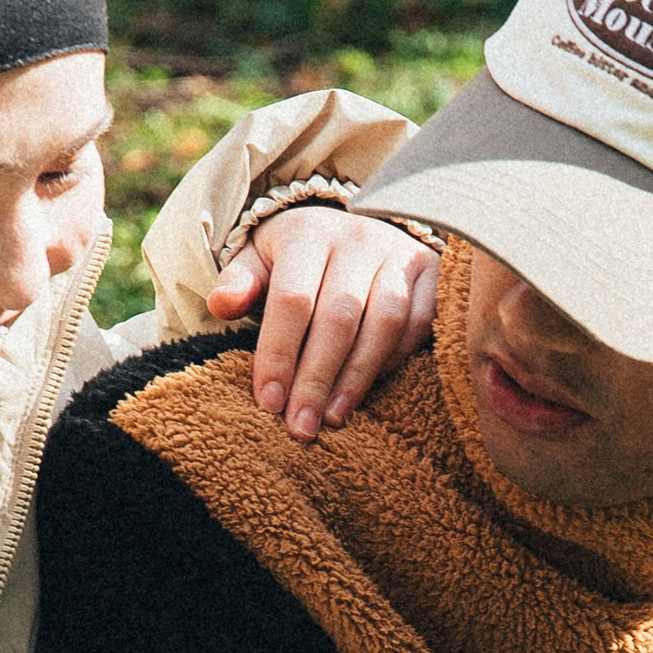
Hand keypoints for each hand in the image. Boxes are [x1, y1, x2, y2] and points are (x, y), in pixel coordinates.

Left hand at [206, 204, 440, 439]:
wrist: (353, 225)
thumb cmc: (297, 256)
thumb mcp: (259, 259)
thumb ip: (239, 283)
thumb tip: (221, 305)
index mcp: (308, 234)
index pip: (292, 300)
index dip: (279, 354)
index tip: (268, 403)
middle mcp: (359, 238)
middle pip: (339, 316)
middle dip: (316, 378)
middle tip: (300, 426)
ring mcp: (400, 254)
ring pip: (385, 322)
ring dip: (357, 376)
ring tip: (332, 418)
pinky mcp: (432, 274)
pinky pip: (419, 323)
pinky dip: (393, 361)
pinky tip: (366, 391)